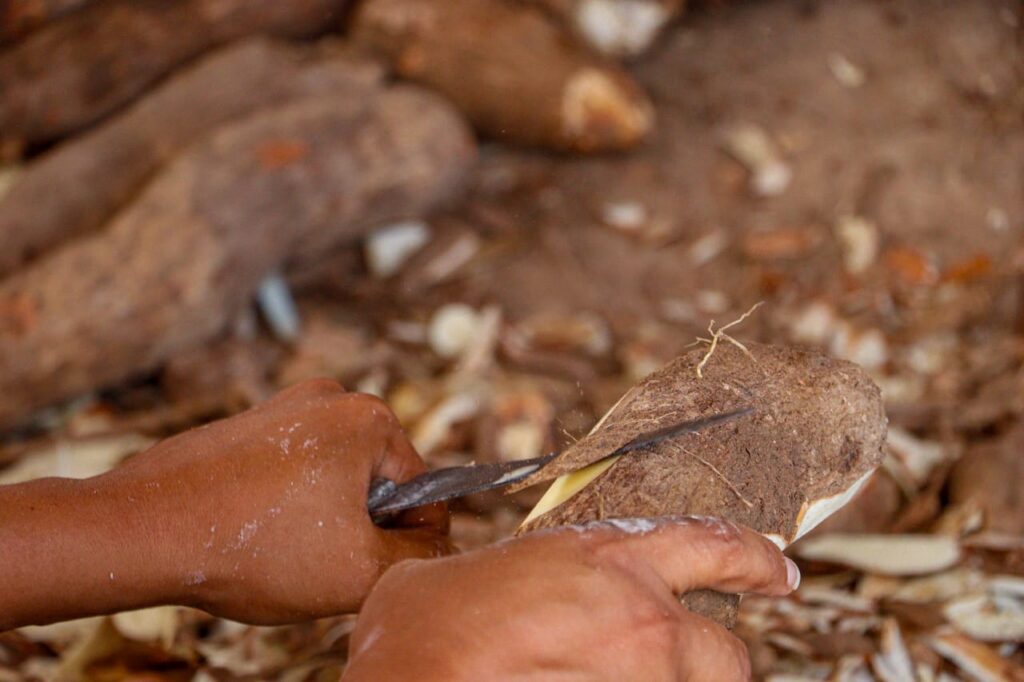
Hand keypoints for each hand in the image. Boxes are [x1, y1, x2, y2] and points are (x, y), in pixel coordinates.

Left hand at [0, 378, 447, 629]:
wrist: (141, 529)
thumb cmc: (253, 547)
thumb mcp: (360, 570)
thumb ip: (421, 557)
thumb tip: (438, 545)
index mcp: (372, 419)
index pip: (425, 498)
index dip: (402, 546)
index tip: (356, 568)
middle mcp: (333, 398)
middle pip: (378, 488)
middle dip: (357, 530)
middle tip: (313, 561)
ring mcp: (286, 407)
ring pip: (335, 486)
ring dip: (321, 524)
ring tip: (279, 549)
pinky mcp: (250, 426)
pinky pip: (295, 477)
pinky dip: (285, 510)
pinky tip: (255, 534)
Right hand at [344, 516, 798, 680]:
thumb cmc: (425, 633)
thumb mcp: (472, 573)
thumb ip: (518, 573)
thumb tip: (507, 588)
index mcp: (606, 558)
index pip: (713, 546)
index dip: (756, 559)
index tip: (779, 572)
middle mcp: (640, 616)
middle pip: (725, 651)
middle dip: (712, 663)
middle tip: (681, 668)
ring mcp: (639, 676)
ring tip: (606, 678)